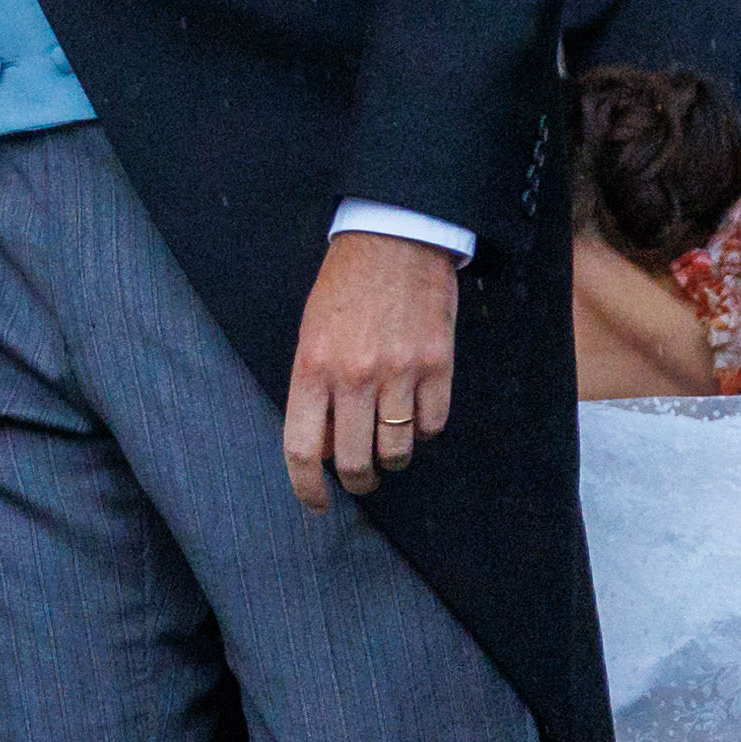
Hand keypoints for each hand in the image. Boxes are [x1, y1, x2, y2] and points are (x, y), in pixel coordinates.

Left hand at [283, 229, 458, 511]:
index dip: (306, 487)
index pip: (302, 448)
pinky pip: (433, 425)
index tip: (315, 503)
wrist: (394, 238)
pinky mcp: (438, 366)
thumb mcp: (311, 334)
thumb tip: (323, 447)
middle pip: (354, 461)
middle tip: (360, 480)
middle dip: (357, 482)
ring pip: (397, 450)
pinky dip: (424, 430)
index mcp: (313, 367)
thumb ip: (313, 390)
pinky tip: (416, 413)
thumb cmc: (345, 287)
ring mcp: (399, 372)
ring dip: (391, 459)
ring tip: (388, 448)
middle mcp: (354, 376)